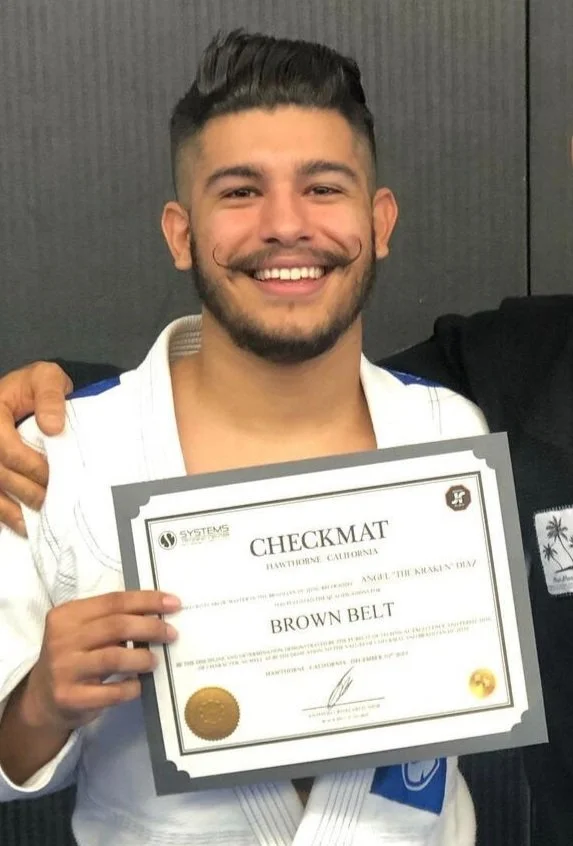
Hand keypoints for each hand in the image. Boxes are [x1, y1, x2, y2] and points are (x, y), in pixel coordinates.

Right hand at [0, 362, 71, 533]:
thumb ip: (51, 398)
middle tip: (50, 502)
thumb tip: (52, 428)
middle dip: (25, 491)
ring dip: (11, 510)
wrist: (28, 389)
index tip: (52, 477)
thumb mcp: (47, 377)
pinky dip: (3, 513)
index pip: (5, 447)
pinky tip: (20, 526)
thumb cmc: (37, 384)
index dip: (30, 465)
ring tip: (33, 524)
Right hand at [20, 591, 179, 733]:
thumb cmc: (74, 656)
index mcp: (67, 615)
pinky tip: (138, 685)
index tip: (173, 604)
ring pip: (114, 657)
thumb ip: (111, 620)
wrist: (42, 697)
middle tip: (171, 634)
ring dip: (142, 658)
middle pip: (117, 626)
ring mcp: (64, 669)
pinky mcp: (70, 697)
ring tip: (155, 660)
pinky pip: (111, 692)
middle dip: (151, 627)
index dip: (147, 601)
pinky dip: (131, 687)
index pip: (113, 601)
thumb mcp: (83, 631)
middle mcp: (62, 639)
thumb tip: (158, 614)